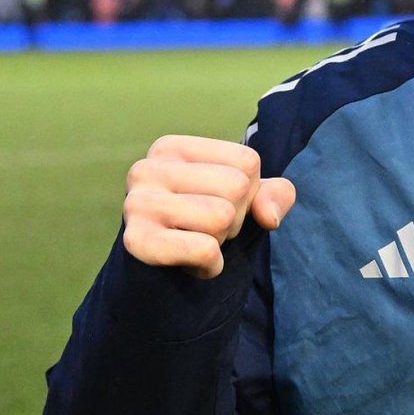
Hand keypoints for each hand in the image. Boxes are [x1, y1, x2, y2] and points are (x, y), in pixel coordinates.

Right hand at [123, 135, 295, 279]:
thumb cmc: (206, 218)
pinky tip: (193, 263)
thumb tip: (268, 216)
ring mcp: (136, 204)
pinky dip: (211, 265)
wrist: (159, 267)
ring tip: (195, 240)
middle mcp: (147, 168)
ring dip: (220, 240)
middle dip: (235, 217)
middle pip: (236, 186)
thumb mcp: (247, 197)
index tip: (217, 202)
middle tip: (206, 227)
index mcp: (172, 147)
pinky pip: (204, 249)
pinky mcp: (136, 241)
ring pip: (221, 217)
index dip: (248, 191)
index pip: (247, 161)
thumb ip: (276, 194)